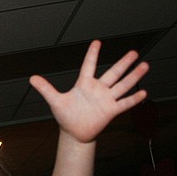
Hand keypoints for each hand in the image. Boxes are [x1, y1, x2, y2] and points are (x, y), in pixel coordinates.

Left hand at [29, 40, 148, 143]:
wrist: (74, 133)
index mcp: (84, 84)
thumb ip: (46, 89)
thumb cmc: (66, 115)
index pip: (89, 66)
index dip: (92, 54)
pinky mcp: (111, 111)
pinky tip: (143, 92)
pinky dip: (133, 99)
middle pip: (113, 73)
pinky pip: (124, 103)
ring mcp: (106, 99)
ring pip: (122, 85)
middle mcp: (98, 89)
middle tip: (134, 52)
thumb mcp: (55, 101)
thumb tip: (32, 78)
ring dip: (133, 76)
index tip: (96, 42)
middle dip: (123, 63)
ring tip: (145, 65)